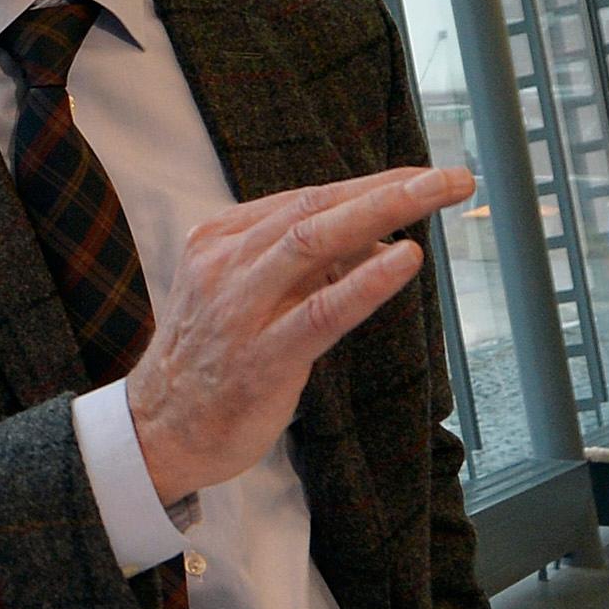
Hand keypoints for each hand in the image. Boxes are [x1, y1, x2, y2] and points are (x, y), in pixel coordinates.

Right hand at [127, 163, 477, 503]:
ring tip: (437, 194)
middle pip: (315, 209)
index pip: (306, 199)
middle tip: (449, 177)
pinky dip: (367, 282)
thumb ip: (302, 268)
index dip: (370, 184)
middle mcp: (226, 264)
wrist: (159, 432)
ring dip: (384, 211)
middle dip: (389, 187)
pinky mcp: (262, 357)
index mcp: (219, 240)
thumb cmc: (212, 362)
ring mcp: (240, 309)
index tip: (421, 176)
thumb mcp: (243, 295)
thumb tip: (379, 242)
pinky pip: (322, 311)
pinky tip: (405, 259)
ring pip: (315, 242)